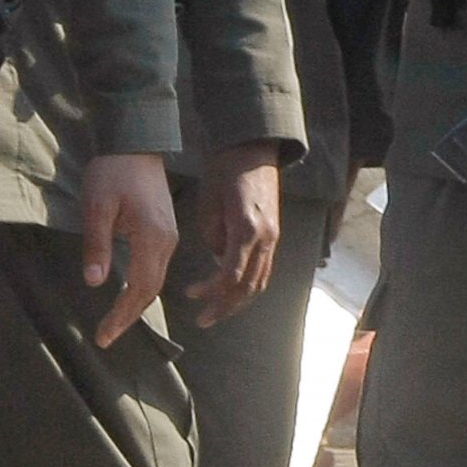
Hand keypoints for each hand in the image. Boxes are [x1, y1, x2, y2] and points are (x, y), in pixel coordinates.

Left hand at [80, 153, 178, 348]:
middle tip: (105, 337)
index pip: (139, 289)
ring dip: (135, 304)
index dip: (122, 316)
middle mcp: (167, 242)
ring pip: (154, 281)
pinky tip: (127, 295)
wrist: (135, 141)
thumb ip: (97, 245)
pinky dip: (141, 287)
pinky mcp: (164, 230)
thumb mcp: (97, 206)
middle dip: (128, 317)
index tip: (104, 336)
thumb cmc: (113, 171)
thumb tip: (95, 282)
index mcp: (153, 238)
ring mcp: (168, 236)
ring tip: (113, 323)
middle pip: (150, 291)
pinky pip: (155, 268)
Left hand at [182, 142, 280, 327]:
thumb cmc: (225, 169)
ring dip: (237, 301)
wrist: (254, 146)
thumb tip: (216, 256)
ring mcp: (274, 237)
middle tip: (202, 319)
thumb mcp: (208, 200)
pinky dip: (248, 285)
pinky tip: (231, 290)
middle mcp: (266, 238)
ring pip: (260, 282)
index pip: (232, 275)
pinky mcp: (274, 234)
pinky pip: (264, 269)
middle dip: (225, 307)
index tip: (191, 295)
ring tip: (215, 311)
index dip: (211, 291)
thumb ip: (212, 234)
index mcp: (247, 229)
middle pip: (249, 287)